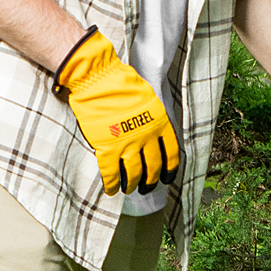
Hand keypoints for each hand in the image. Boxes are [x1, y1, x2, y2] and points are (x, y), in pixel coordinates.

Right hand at [53, 27, 180, 195]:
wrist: (99, 80)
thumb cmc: (120, 84)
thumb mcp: (148, 99)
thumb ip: (151, 118)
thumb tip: (152, 132)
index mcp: (159, 123)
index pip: (171, 153)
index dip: (169, 169)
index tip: (167, 178)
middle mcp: (146, 137)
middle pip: (153, 167)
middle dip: (150, 181)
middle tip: (146, 187)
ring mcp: (127, 144)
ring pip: (133, 174)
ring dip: (132, 185)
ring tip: (129, 189)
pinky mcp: (107, 148)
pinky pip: (111, 173)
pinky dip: (112, 185)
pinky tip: (111, 190)